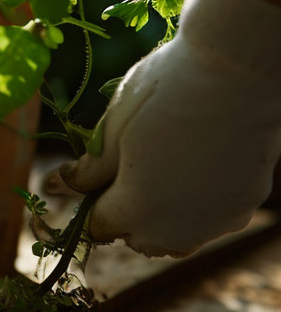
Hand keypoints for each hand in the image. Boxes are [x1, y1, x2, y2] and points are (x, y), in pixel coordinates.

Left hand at [61, 0, 280, 256]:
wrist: (237, 71)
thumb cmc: (165, 92)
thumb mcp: (113, 126)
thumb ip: (90, 168)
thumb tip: (65, 184)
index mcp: (138, 208)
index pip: (100, 226)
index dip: (88, 204)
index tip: (83, 178)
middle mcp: (180, 226)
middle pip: (140, 240)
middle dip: (124, 217)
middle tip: (118, 175)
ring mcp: (218, 218)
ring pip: (178, 237)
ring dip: (160, 217)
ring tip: (156, 172)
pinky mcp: (246, 203)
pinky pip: (210, 219)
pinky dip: (195, 205)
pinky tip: (192, 168)